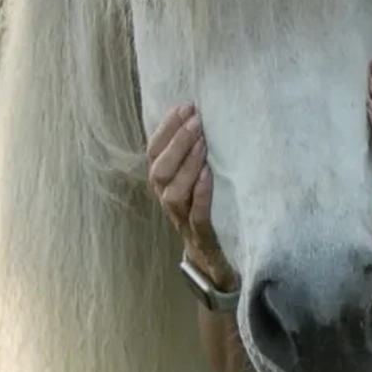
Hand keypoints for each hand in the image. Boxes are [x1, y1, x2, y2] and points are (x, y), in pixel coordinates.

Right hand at [147, 103, 237, 292]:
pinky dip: (200, 194)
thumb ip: (194, 158)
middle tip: (196, 120)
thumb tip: (202, 118)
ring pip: (172, 194)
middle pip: (159, 171)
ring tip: (202, 143)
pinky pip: (197, 217)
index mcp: (166, 187)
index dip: (166, 130)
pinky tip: (209, 175)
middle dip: (176, 142)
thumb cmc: (208, 216)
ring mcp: (183, 222)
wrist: (217, 265)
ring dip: (186, 165)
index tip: (184, 106)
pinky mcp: (204, 239)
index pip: (154, 154)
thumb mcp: (199, 183)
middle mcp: (169, 203)